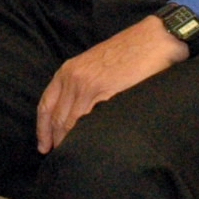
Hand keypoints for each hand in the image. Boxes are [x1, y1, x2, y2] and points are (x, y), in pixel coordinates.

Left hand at [35, 16, 188, 153]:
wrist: (155, 39)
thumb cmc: (129, 52)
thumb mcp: (95, 64)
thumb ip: (82, 84)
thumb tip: (77, 112)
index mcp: (68, 71)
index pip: (46, 105)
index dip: (43, 129)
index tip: (44, 146)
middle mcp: (73, 79)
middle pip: (57, 118)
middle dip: (56, 140)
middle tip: (61, 158)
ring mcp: (89, 86)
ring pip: (71, 124)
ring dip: (72, 143)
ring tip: (76, 159)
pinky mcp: (107, 93)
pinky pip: (91, 122)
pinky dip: (88, 138)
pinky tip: (91, 149)